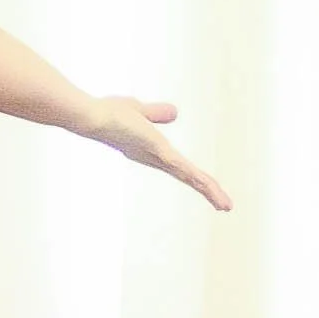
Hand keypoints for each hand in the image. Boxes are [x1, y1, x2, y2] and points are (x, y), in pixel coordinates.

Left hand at [83, 96, 231, 210]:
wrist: (91, 117)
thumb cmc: (109, 113)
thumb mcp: (140, 111)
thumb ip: (157, 113)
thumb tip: (175, 113)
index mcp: (154, 153)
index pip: (181, 169)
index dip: (197, 178)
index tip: (211, 189)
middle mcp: (156, 160)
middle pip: (188, 178)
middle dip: (208, 191)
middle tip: (227, 206)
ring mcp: (157, 157)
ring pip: (189, 176)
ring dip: (209, 190)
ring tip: (226, 205)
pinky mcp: (156, 151)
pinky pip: (181, 166)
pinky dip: (196, 177)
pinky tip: (209, 186)